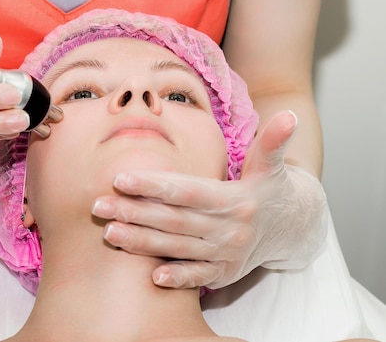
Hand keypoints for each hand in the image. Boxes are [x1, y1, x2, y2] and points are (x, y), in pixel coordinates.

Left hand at [91, 110, 327, 289]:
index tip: (120, 179)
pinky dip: (178, 277)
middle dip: (135, 213)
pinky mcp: (225, 272)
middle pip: (175, 220)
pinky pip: (198, 276)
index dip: (154, 185)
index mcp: (236, 199)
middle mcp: (231, 229)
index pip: (187, 191)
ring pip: (178, 247)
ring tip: (108, 232)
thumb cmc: (270, 191)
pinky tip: (151, 275)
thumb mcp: (272, 166)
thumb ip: (272, 143)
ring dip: (141, 242)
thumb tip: (289, 115)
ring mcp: (227, 253)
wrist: (294, 229)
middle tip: (98, 205)